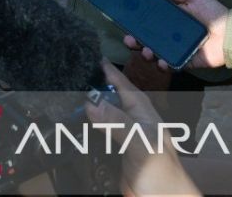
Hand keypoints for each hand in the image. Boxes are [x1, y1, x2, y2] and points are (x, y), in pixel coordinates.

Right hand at [86, 62, 199, 196]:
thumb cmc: (162, 174)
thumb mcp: (141, 144)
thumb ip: (119, 123)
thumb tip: (92, 103)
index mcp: (144, 116)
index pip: (125, 87)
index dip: (111, 72)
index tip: (94, 58)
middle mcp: (135, 124)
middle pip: (112, 99)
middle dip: (96, 87)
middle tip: (74, 75)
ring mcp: (125, 140)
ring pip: (104, 117)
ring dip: (89, 108)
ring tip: (68, 97)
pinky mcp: (117, 155)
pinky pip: (99, 136)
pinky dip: (86, 130)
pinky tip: (75, 127)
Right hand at [123, 0, 227, 69]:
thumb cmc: (214, 13)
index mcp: (170, 20)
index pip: (148, 22)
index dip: (136, 23)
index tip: (126, 21)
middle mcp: (170, 35)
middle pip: (146, 39)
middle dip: (135, 41)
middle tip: (130, 39)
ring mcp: (176, 49)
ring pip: (155, 53)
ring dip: (146, 53)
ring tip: (147, 51)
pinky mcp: (185, 61)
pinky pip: (171, 65)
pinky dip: (164, 65)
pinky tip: (162, 61)